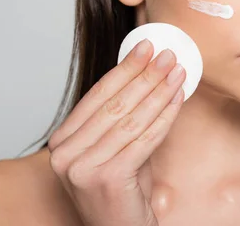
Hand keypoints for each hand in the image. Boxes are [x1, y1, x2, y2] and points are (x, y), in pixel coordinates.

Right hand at [48, 39, 185, 225]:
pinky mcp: (106, 178)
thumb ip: (120, 118)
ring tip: (177, 72)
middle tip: (166, 54)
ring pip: (130, 119)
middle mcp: (64, 154)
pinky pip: (143, 139)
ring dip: (158, 92)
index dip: (124, 69)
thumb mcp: (114, 149)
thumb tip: (146, 74)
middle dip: (144, 75)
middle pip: (113, 104)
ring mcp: (82, 168)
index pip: (97, 96)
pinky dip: (164, 116)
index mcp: (62, 142)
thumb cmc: (121, 192)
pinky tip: (177, 99)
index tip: (144, 47)